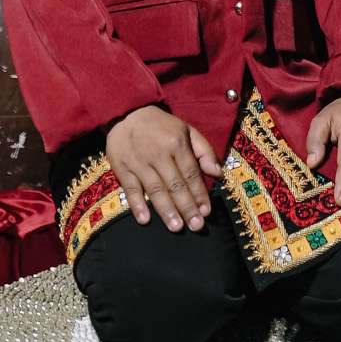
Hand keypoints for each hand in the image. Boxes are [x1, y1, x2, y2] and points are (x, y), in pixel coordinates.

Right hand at [106, 105, 220, 232]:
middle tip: (196, 227)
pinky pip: (131, 189)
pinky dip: (137, 205)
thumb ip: (204, 151)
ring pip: (155, 190)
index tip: (206, 212)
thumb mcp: (187, 130)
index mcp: (177, 143)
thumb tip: (218, 173)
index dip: (200, 194)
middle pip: (175, 185)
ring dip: (166, 210)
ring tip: (176, 227)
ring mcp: (139, 162)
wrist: (127, 114)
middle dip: (187, 207)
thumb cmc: (162, 127)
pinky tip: (145, 220)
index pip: (191, 173)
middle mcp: (159, 154)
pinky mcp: (122, 168)